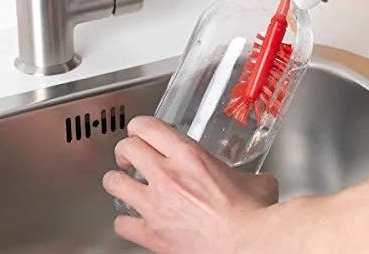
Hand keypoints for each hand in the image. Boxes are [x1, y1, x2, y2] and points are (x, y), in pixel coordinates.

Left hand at [102, 116, 277, 253]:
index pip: (146, 126)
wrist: (247, 245)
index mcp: (189, 156)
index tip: (141, 132)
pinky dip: (125, 221)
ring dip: (118, 180)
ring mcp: (155, 205)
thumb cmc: (252, 215)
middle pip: (126, 148)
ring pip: (114, 182)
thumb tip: (254, 180)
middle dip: (126, 150)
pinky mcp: (152, 234)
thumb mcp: (254, 181)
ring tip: (126, 183)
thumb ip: (246, 175)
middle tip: (131, 156)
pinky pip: (121, 223)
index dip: (139, 126)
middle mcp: (166, 175)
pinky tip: (135, 219)